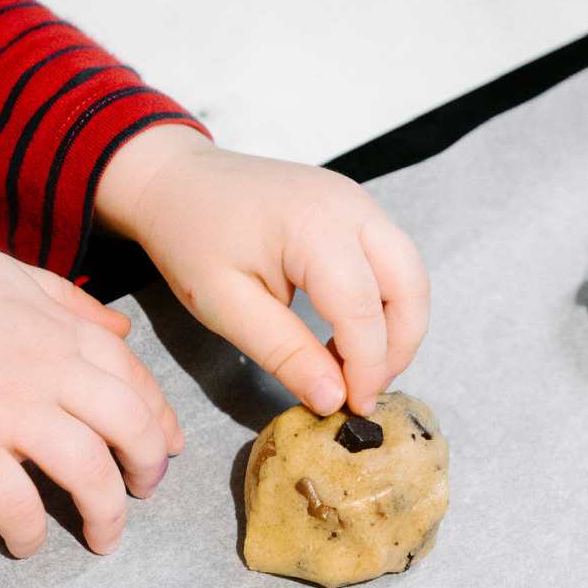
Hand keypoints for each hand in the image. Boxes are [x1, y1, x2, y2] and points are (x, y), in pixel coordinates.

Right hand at [0, 242, 182, 556]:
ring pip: (88, 470)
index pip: (135, 379)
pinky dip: (30, 533)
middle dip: (148, 467)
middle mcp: (48, 371)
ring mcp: (7, 411)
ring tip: (104, 537)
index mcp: (61, 331)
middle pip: (129, 425)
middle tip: (144, 492)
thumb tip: (121, 327)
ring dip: (106, 513)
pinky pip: (16, 504)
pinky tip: (27, 543)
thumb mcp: (7, 273)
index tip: (168, 446)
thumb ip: (69, 301)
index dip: (161, 419)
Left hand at [94, 126, 429, 418]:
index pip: (363, 309)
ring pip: (411, 275)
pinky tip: (349, 336)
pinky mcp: (357, 211)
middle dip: (397, 348)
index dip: (366, 367)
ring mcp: (359, 204)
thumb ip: (284, 353)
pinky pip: (393, 263)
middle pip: (409, 287)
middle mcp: (350, 207)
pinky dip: (385, 306)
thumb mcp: (226, 307)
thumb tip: (333, 399)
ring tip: (357, 368)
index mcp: (313, 226)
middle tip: (364, 391)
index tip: (352, 408)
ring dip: (397, 328)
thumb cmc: (190, 236)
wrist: (176, 179)